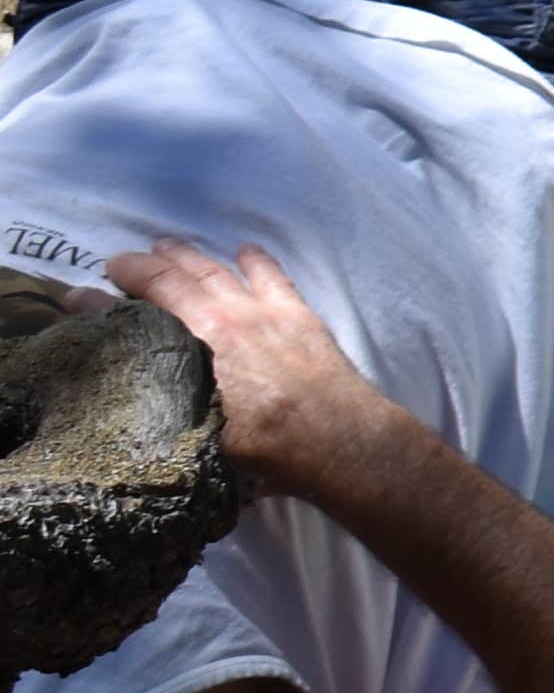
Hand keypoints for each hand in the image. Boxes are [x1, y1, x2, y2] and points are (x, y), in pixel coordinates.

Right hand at [103, 241, 403, 501]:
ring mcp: (264, 311)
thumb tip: (129, 395)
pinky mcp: (299, 315)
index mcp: (196, 343)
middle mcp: (225, 318)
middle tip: (120, 262)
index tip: (75, 296)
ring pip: (218, 270)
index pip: (138, 309)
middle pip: (176, 279)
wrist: (338, 439)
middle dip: (144, 266)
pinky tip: (245, 249)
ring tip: (166, 246)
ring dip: (189, 256)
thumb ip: (161, 401)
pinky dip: (256, 260)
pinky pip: (273, 276)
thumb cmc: (264, 447)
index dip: (101, 302)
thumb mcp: (196, 427)